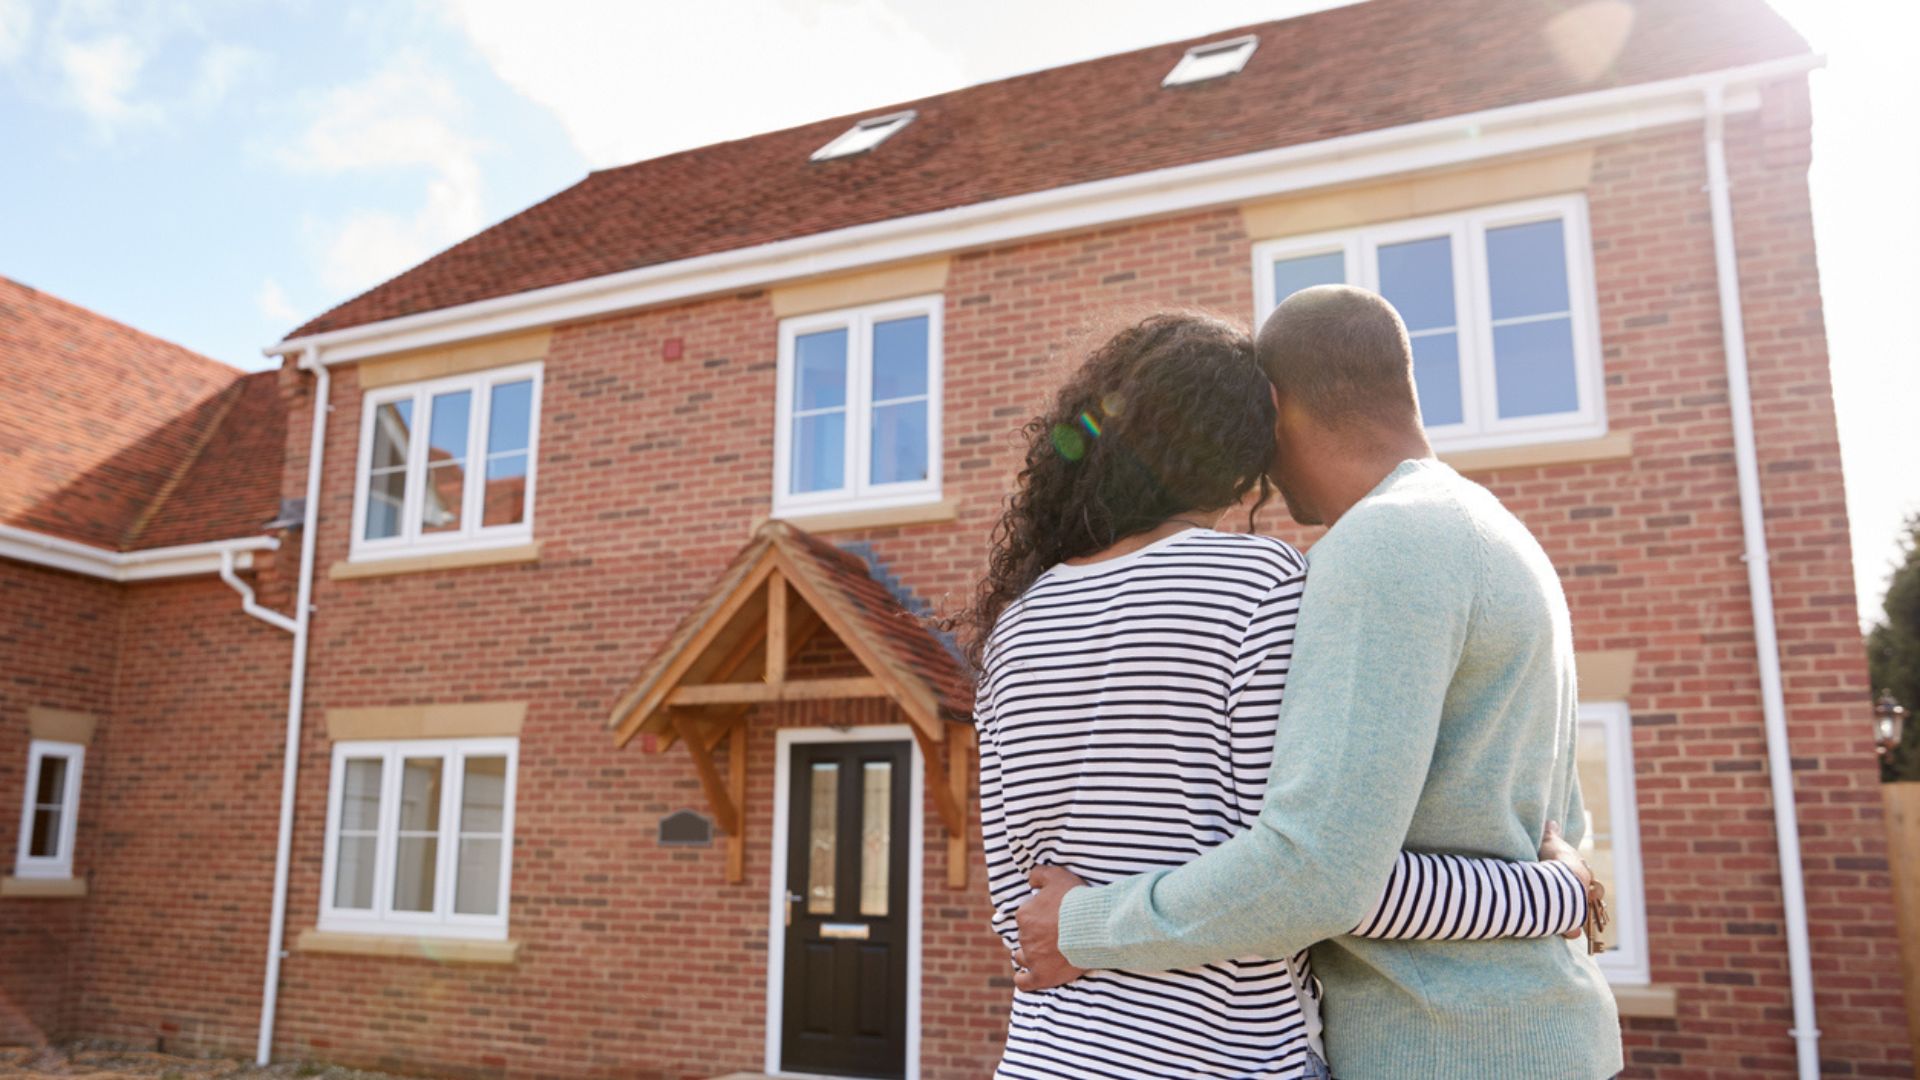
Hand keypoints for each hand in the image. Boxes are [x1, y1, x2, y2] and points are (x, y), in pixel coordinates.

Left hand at [1011, 865, 1088, 991]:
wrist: (1094, 926)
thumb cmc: (1076, 900)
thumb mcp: (1057, 876)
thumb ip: (1039, 874)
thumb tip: (1030, 879)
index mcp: (1025, 914)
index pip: (1026, 916)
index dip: (1039, 916)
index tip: (1053, 917)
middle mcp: (1025, 937)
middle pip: (1026, 936)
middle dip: (1037, 935)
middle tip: (1054, 934)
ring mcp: (1033, 958)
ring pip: (1022, 957)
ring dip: (1029, 955)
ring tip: (1045, 953)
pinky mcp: (1043, 976)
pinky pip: (1024, 983)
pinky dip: (1024, 980)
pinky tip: (1027, 978)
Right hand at [1541, 819, 1603, 940]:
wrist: (1560, 882)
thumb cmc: (1553, 860)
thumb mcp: (1549, 842)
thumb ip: (1550, 833)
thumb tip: (1552, 821)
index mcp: (1580, 871)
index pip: (1583, 873)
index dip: (1576, 875)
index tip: (1569, 875)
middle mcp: (1583, 890)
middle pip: (1588, 894)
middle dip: (1581, 895)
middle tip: (1570, 896)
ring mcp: (1579, 907)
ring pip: (1583, 913)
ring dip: (1576, 915)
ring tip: (1566, 917)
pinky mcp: (1572, 923)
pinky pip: (1572, 930)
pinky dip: (1568, 932)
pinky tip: (1565, 932)